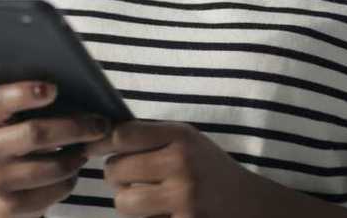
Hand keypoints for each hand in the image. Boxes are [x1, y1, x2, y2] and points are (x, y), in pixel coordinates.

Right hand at [0, 81, 112, 216]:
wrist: (1, 176)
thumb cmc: (22, 132)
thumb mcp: (22, 113)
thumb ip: (43, 101)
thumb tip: (86, 96)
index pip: (0, 100)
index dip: (25, 93)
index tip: (53, 88)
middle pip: (34, 134)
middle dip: (73, 127)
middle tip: (100, 124)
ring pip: (51, 167)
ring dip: (76, 156)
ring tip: (87, 147)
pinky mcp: (10, 205)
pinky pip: (55, 190)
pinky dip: (71, 178)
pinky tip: (73, 167)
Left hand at [83, 120, 254, 217]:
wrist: (253, 206)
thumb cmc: (209, 169)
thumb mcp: (187, 141)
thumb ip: (150, 136)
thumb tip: (100, 137)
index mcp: (181, 137)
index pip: (122, 135)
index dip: (102, 143)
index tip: (94, 149)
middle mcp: (182, 165)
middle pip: (116, 170)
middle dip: (115, 176)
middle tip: (126, 178)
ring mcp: (184, 200)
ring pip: (124, 202)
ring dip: (126, 202)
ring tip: (143, 197)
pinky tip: (161, 213)